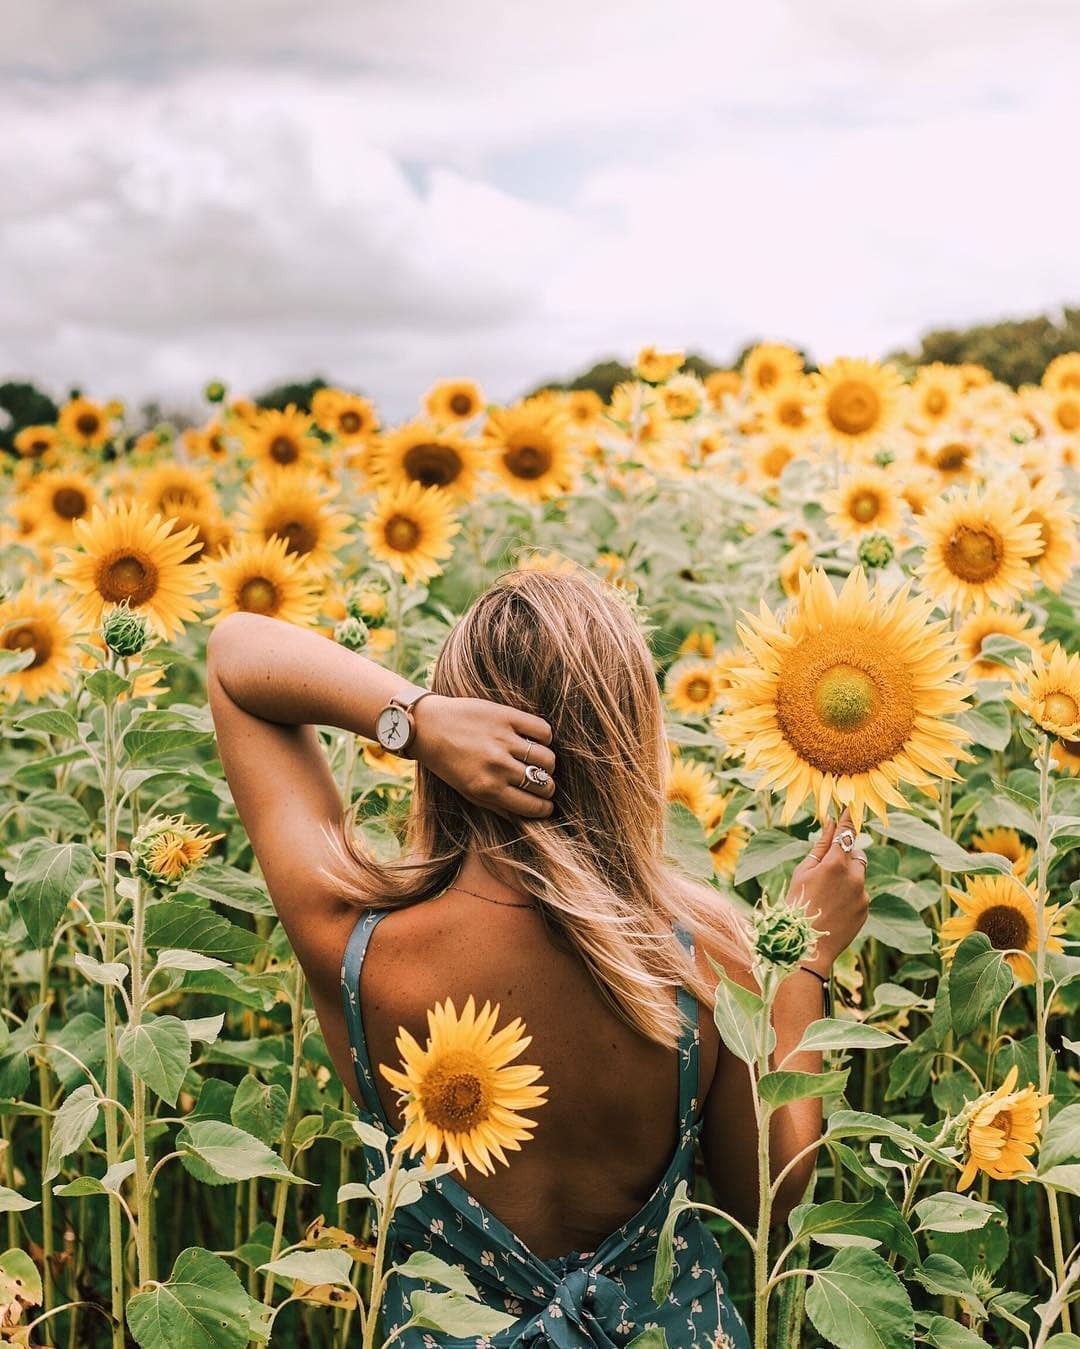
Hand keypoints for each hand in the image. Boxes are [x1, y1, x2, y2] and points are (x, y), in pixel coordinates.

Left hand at [411, 694, 556, 818]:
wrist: (429, 726)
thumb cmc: (447, 763)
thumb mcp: (467, 792)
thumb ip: (496, 806)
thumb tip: (525, 817)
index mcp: (488, 789)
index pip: (533, 805)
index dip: (545, 808)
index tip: (546, 804)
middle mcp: (498, 766)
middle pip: (544, 783)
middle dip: (547, 788)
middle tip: (543, 783)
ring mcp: (503, 740)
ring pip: (547, 758)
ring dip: (547, 764)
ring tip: (539, 762)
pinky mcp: (507, 716)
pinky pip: (543, 731)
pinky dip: (544, 737)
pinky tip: (534, 740)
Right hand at [787, 806, 868, 971]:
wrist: (807, 944)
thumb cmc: (797, 903)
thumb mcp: (803, 872)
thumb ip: (820, 846)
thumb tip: (831, 823)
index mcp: (835, 863)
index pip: (846, 833)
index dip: (848, 821)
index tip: (851, 810)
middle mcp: (854, 876)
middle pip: (856, 854)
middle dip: (846, 855)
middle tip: (827, 868)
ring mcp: (862, 894)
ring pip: (858, 875)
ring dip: (848, 876)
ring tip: (827, 894)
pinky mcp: (866, 909)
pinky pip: (860, 894)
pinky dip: (849, 895)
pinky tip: (832, 907)